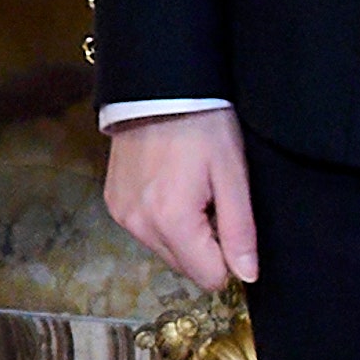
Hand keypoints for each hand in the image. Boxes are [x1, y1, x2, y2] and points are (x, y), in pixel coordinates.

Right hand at [105, 112, 258, 291]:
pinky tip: (168, 183)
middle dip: (203, 242)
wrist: (158, 82)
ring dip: (181, 231)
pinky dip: (160, 217)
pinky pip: (145, 230)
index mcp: (171, 221)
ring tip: (188, 185)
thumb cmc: (203, 122)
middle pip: (185, 266)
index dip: (227, 253)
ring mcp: (121, 214)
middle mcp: (139, 225)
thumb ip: (240, 230)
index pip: (209, 277)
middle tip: (209, 196)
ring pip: (165, 250)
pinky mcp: (113, 202)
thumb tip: (246, 276)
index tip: (227, 215)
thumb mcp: (232, 172)